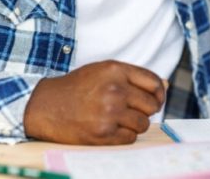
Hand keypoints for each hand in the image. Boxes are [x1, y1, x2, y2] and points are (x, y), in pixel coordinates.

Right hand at [23, 60, 165, 144]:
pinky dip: (125, 136)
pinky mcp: (102, 133)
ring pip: (143, 124)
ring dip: (136, 124)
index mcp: (116, 70)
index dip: (159, 93)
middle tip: (132, 111)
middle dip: (146, 110)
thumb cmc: (77, 87)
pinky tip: (112, 129)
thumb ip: (133, 77)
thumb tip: (164, 86)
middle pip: (151, 105)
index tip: (156, 100)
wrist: (45, 106)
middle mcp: (114, 90)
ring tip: (120, 120)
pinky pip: (130, 138)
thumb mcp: (103, 71)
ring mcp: (109, 112)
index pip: (154, 83)